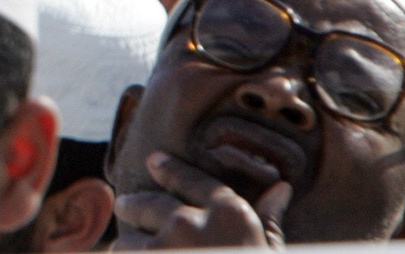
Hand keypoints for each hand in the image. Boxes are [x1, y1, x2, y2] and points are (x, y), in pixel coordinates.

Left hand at [114, 152, 289, 247]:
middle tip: (124, 205)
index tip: (153, 161)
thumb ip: (269, 219)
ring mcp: (165, 248)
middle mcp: (190, 222)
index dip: (170, 169)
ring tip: (125, 249)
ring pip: (129, 239)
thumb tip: (280, 187)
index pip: (192, 180)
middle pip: (149, 204)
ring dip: (129, 246)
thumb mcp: (273, 252)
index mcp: (228, 213)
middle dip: (134, 206)